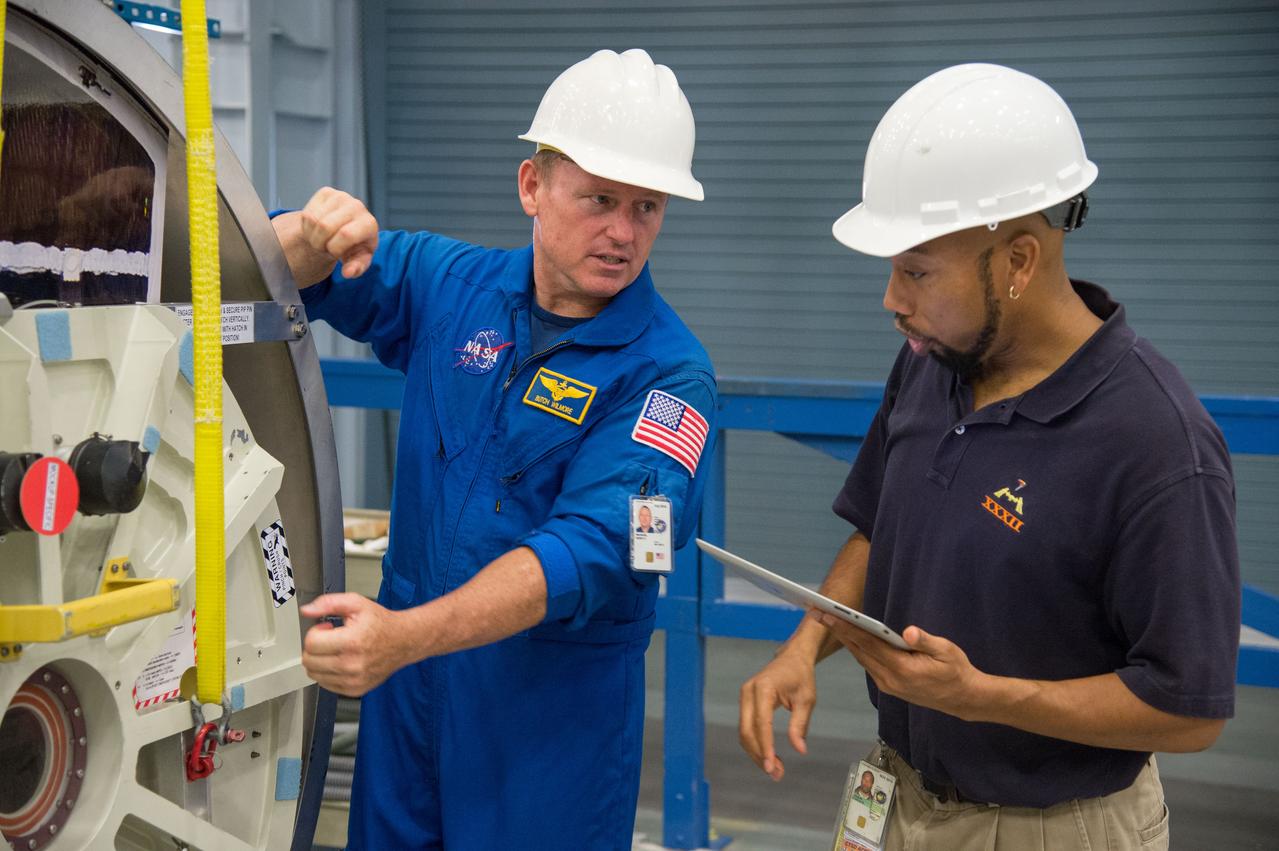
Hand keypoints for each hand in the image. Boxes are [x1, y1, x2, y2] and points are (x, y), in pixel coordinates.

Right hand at [297, 187, 377, 277]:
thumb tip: (348, 273)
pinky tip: (317, 228)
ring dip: (312, 235)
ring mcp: (341, 197)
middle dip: (319, 243)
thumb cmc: (353, 248)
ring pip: (313, 219)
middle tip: (323, 247)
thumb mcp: (357, 261)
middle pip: (325, 226)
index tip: (334, 253)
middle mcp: (357, 206)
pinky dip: (307, 226)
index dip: (334, 248)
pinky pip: (307, 212)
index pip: (346, 235)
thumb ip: (355, 268)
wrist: (346, 233)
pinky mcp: (327, 192)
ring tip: (321, 239)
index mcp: (369, 224)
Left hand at [300, 593, 409, 695]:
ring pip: (314, 674)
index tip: (326, 628)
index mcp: (352, 641)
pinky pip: (325, 684)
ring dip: (320, 661)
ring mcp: (353, 680)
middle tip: (329, 639)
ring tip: (336, 650)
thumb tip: (307, 611)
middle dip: (314, 647)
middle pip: (309, 661)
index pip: (311, 643)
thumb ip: (328, 603)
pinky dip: (328, 672)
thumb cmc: (381, 623)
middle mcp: (352, 664)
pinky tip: (340, 661)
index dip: (315, 632)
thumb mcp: (356, 603)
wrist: (404, 642)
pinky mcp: (354, 690)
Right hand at [739, 627, 819, 781]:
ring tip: (775, 770)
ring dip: (757, 753)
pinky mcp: (745, 703)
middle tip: (777, 774)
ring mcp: (744, 697)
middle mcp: (748, 692)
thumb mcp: (806, 700)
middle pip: (747, 731)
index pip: (762, 723)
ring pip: (744, 733)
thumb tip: (800, 750)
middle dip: (760, 755)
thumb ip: (800, 724)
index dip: (766, 747)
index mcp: (764, 688)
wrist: (791, 659)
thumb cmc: (801, 677)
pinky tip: (769, 757)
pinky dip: (755, 744)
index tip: (772, 766)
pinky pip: (746, 728)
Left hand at [817, 614, 986, 720]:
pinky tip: (850, 637)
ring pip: (861, 659)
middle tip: (819, 613)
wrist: (962, 699)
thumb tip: (908, 632)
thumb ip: (926, 641)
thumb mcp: (947, 651)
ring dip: (845, 640)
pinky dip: (857, 650)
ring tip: (830, 622)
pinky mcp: (889, 687)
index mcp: (903, 669)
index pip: (869, 644)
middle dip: (838, 631)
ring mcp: (888, 686)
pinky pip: (868, 665)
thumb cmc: (956, 671)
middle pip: (859, 651)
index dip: (847, 629)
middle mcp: (890, 680)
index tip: (829, 616)